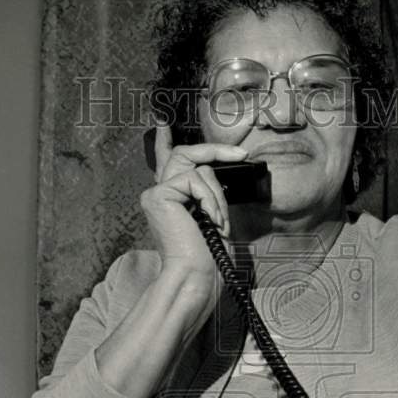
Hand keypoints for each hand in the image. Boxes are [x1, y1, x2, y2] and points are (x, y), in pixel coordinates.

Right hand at [140, 125, 247, 321]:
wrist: (196, 276)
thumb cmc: (207, 255)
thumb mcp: (213, 214)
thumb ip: (208, 190)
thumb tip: (224, 167)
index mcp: (171, 198)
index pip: (165, 161)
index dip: (163, 140)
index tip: (163, 121)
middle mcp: (159, 193)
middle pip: (186, 153)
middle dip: (215, 150)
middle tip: (242, 153)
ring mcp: (155, 193)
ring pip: (196, 168)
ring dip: (217, 194)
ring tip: (220, 221)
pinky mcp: (158, 195)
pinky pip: (193, 180)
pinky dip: (210, 199)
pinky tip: (212, 221)